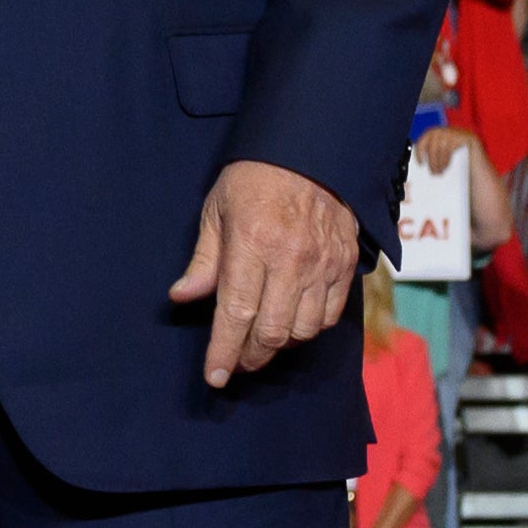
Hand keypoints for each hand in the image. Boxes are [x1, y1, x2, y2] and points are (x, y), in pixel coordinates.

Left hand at [168, 161, 359, 388]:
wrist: (313, 149)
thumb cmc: (254, 178)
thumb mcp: (217, 210)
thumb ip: (204, 259)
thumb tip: (182, 296)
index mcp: (252, 244)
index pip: (236, 315)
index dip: (224, 352)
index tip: (215, 377)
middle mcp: (291, 260)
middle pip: (272, 332)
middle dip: (251, 356)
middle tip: (237, 360)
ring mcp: (323, 263)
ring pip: (303, 330)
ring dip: (280, 344)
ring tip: (262, 340)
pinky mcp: (346, 264)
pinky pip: (330, 315)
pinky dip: (310, 327)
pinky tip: (293, 321)